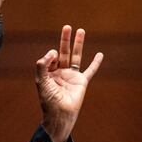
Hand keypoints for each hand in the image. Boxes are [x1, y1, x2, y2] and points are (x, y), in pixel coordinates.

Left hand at [35, 25, 103, 141]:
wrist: (60, 114)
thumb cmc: (49, 101)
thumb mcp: (41, 81)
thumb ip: (42, 65)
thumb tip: (53, 51)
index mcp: (49, 73)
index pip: (50, 57)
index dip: (51, 55)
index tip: (53, 58)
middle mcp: (61, 73)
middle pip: (64, 52)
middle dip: (65, 40)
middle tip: (67, 27)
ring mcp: (72, 76)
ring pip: (76, 57)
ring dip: (78, 44)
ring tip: (81, 31)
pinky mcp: (82, 82)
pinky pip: (90, 70)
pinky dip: (95, 63)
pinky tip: (99, 54)